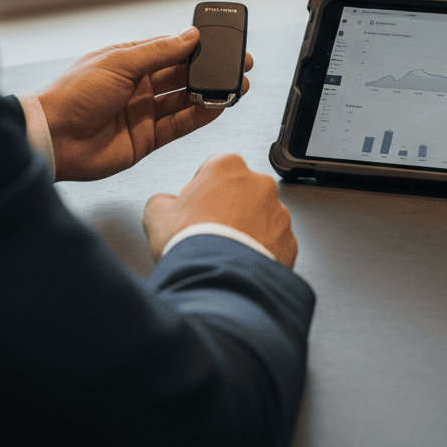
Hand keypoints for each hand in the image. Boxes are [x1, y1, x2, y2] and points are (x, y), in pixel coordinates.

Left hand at [37, 28, 252, 181]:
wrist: (54, 138)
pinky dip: (200, 117)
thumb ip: (159, 51)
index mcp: (128, 61)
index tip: (220, 42)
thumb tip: (189, 36)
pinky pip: (180, 126)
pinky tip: (217, 107)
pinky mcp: (146, 139)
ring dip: (210, 94)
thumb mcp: (119, 63)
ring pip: (185, 100)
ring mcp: (143, 112)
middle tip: (238, 65)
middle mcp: (138, 86)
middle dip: (210, 70)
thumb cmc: (74, 94)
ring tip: (236, 87)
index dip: (196, 46)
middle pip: (182, 75)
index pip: (170, 49)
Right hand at [143, 153, 297, 268]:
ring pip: (262, 217)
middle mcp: (258, 183)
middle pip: (241, 191)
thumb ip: (162, 201)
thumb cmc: (192, 243)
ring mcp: (278, 212)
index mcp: (227, 166)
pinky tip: (243, 263)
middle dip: (230, 207)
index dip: (202, 189)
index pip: (214, 168)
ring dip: (249, 229)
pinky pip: (275, 243)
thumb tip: (164, 204)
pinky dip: (263, 251)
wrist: (220, 280)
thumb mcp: (157, 216)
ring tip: (227, 251)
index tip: (195, 207)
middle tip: (211, 230)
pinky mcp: (289, 241)